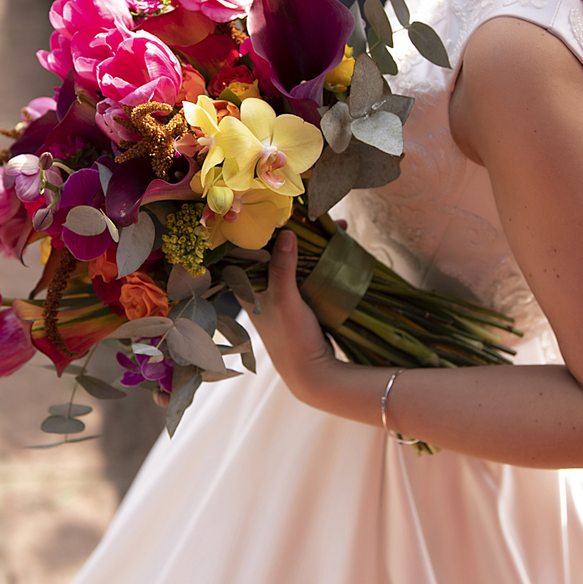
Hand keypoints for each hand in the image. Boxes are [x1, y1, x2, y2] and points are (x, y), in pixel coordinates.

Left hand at [237, 231, 336, 403]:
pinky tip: (337, 248)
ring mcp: (280, 295)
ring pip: (291, 259)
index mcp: (246, 289)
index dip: (258, 228)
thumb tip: (286, 232)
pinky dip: (319, 257)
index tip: (276, 208)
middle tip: (314, 214)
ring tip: (332, 226)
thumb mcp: (285, 300)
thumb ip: (283, 268)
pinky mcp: (300, 300)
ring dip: (310, 242)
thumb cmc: (291, 340)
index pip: (246, 249)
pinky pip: (306, 270)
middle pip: (272, 250)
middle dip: (292, 230)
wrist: (313, 375)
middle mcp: (259, 290)